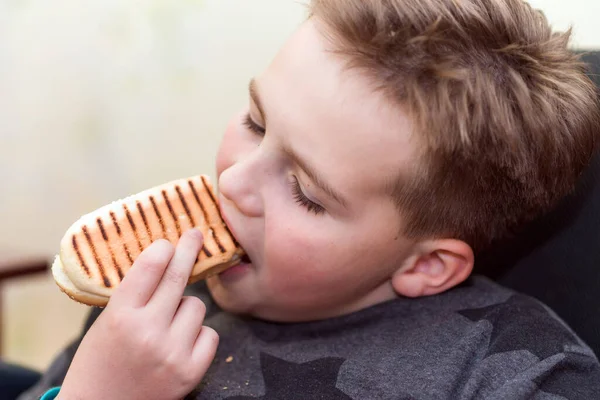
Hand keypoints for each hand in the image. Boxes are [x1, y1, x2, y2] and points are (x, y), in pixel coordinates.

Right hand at [58, 229, 217, 399]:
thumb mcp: (105, 322)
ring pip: (196, 306)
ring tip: (166, 325)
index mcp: (120, 316)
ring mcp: (172, 353)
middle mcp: (148, 332)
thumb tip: (163, 258)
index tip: (170, 242)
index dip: (164, 249)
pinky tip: (180, 343)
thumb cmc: (99, 362)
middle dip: (189, 250)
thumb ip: (132, 295)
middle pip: (179, 277)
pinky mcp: (190, 372)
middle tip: (195, 235)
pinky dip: (198, 334)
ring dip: (185, 308)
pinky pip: (209, 333)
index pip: (150, 266)